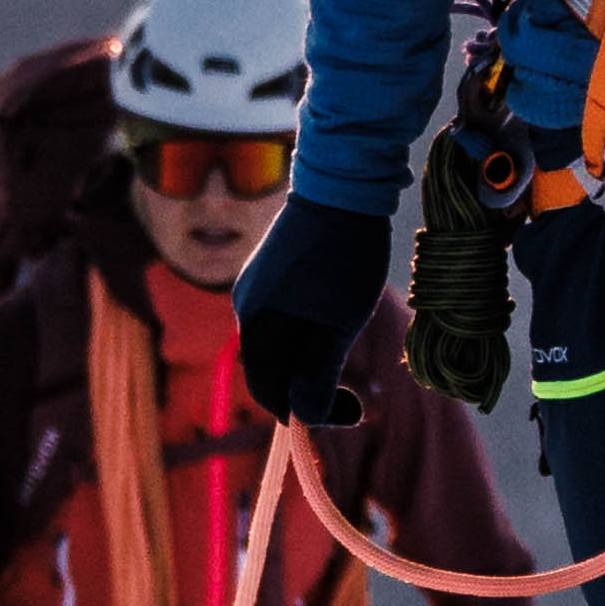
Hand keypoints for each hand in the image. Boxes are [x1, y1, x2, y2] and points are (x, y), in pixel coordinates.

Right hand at [224, 190, 393, 431]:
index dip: (306, 412)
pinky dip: (309, 336)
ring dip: (313, 361)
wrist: (343, 186)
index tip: (350, 413)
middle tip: (357, 394)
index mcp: (255, 323)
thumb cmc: (342, 258)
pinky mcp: (273, 271)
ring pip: (282, 343)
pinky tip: (338, 325)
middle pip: (274, 368)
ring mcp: (258, 286)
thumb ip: (318, 375)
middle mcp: (247, 306)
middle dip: (311, 387)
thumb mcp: (337, 325)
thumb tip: (303, 418)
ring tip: (349, 354)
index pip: (270, 389)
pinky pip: (285, 319)